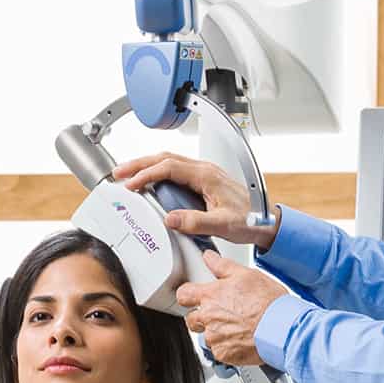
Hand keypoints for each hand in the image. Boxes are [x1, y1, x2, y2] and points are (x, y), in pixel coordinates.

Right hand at [112, 152, 281, 251]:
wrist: (266, 221)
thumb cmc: (250, 220)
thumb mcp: (223, 224)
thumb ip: (196, 222)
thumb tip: (170, 219)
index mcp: (207, 175)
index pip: (169, 167)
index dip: (146, 174)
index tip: (131, 185)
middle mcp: (204, 170)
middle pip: (165, 157)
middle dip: (138, 163)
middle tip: (117, 172)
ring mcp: (204, 173)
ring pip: (169, 161)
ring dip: (146, 166)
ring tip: (127, 175)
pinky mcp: (203, 180)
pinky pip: (175, 170)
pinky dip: (157, 172)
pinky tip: (149, 182)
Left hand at [178, 251, 287, 366]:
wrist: (282, 328)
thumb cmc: (268, 302)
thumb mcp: (247, 275)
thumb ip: (223, 266)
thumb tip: (209, 257)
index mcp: (211, 296)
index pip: (183, 294)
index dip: (188, 295)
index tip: (194, 296)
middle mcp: (208, 317)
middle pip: (191, 319)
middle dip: (202, 317)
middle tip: (221, 314)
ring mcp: (214, 338)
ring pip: (206, 336)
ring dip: (217, 333)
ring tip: (238, 327)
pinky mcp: (223, 354)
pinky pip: (218, 351)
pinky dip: (228, 347)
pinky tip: (242, 339)